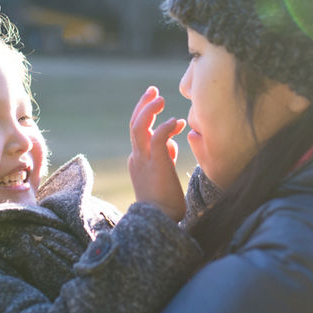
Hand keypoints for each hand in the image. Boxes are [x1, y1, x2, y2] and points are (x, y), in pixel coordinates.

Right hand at [128, 86, 186, 220]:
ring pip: (139, 126)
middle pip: (134, 124)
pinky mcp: (155, 162)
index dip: (152, 121)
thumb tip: (172, 145)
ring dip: (149, 109)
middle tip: (154, 91)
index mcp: (137, 161)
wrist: (160, 221)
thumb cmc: (165, 205)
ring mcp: (143, 159)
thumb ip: (165, 159)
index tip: (166, 114)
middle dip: (143, 105)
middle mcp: (137, 157)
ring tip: (160, 98)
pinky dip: (166, 126)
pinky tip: (178, 122)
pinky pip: (157, 136)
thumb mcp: (163, 177)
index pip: (140, 134)